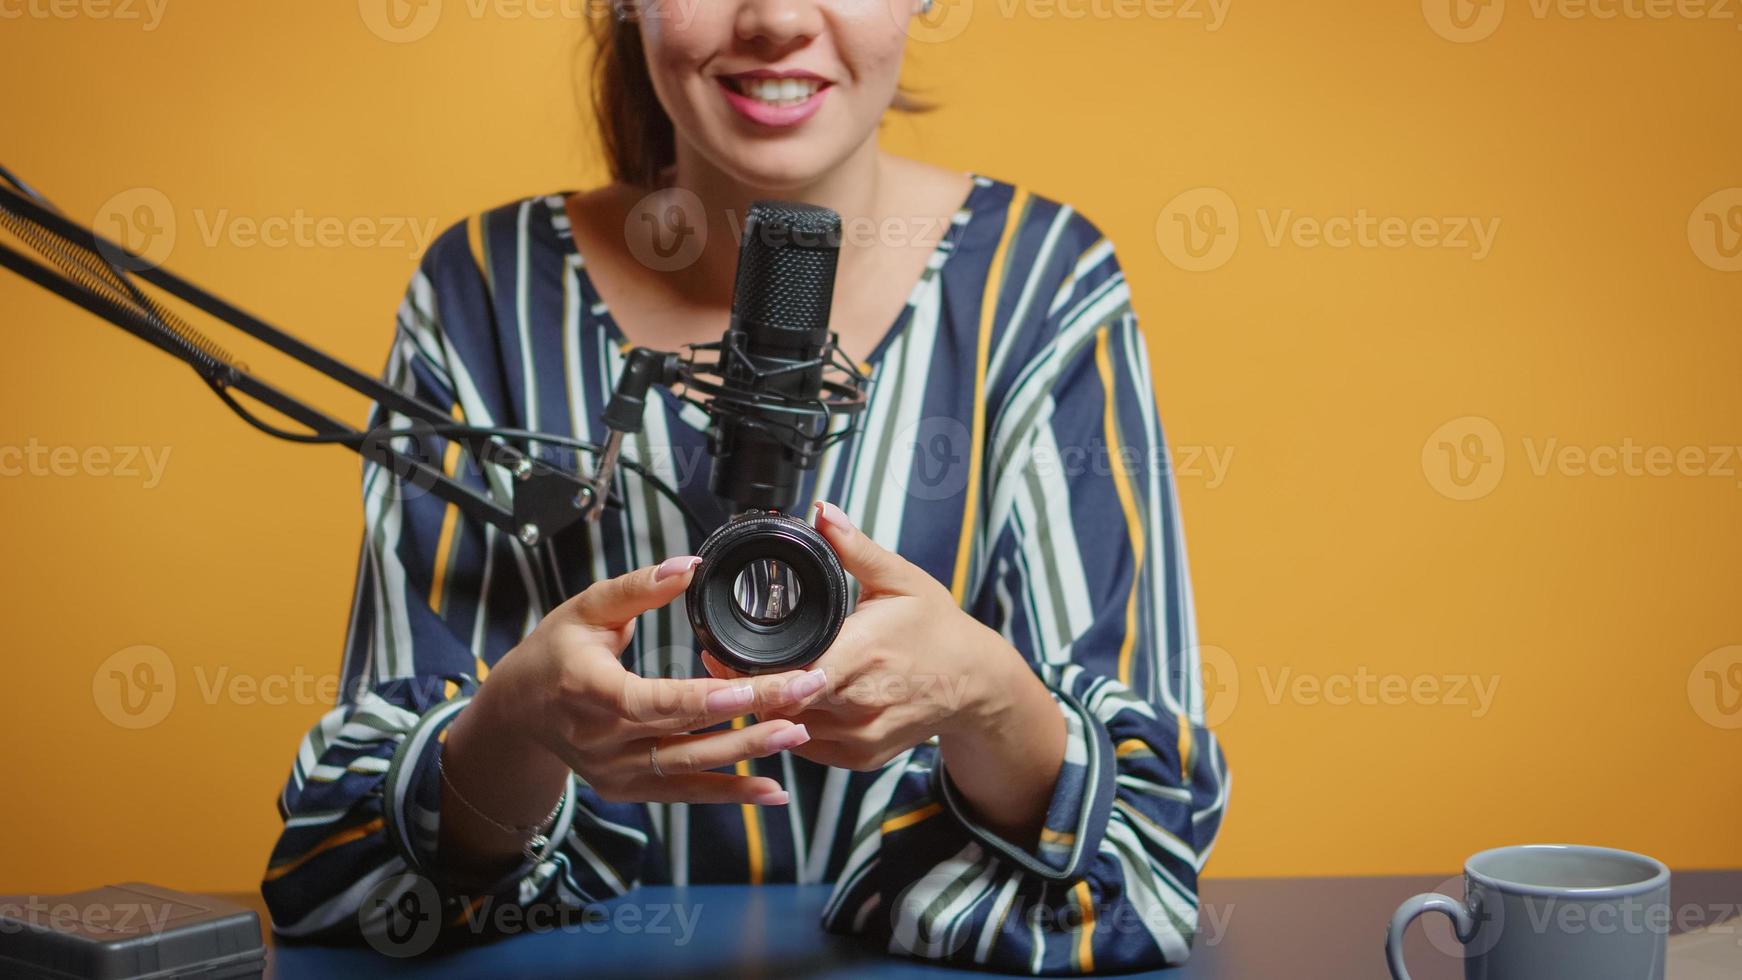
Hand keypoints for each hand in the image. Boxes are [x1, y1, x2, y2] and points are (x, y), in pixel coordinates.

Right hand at [439, 555, 831, 879]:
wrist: (518, 712)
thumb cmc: (554, 652)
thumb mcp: (585, 609)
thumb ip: (638, 588)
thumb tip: (688, 565)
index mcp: (590, 693)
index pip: (655, 701)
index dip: (705, 698)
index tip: (751, 688)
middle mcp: (604, 742)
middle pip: (687, 732)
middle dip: (752, 714)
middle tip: (806, 694)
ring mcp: (616, 772)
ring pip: (691, 770)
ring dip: (749, 754)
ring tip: (800, 733)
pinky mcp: (629, 789)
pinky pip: (685, 794)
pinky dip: (729, 793)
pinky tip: (772, 790)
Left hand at [703, 502, 1065, 845]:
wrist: (974, 683)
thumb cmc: (936, 628)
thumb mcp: (900, 579)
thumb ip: (855, 548)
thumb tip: (821, 510)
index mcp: (862, 654)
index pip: (788, 674)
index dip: (750, 668)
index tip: (722, 649)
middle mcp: (859, 703)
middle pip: (780, 704)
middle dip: (748, 685)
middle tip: (718, 659)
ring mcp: (860, 736)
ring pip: (789, 729)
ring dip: (765, 708)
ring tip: (741, 679)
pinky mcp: (861, 757)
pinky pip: (807, 747)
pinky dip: (790, 726)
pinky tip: (779, 702)